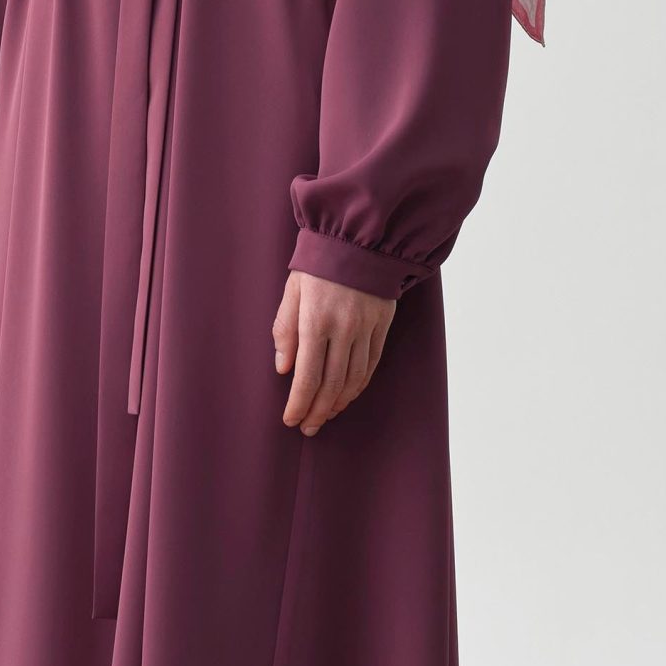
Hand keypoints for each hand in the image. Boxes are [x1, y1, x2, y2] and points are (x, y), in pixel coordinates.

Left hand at [272, 266, 395, 434]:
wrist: (358, 238)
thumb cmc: (318, 263)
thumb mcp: (292, 291)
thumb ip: (285, 330)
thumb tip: (283, 369)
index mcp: (316, 320)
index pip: (307, 375)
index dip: (299, 403)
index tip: (291, 420)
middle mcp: (344, 329)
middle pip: (332, 384)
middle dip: (318, 411)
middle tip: (308, 427)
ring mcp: (367, 329)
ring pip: (354, 379)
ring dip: (338, 403)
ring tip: (325, 416)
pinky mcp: (383, 326)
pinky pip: (371, 365)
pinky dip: (358, 386)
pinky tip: (347, 396)